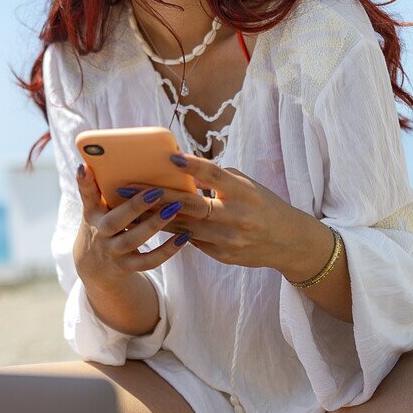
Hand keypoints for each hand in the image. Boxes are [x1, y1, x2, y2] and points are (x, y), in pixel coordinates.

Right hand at [72, 163, 191, 287]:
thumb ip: (103, 188)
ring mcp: (112, 252)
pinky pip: (148, 261)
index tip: (85, 166)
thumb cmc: (103, 225)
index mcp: (92, 213)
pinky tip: (184, 237)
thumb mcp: (97, 208)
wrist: (95, 267)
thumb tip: (108, 160)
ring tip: (174, 208)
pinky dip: (167, 250)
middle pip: (114, 221)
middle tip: (156, 191)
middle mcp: (100, 234)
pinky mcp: (127, 267)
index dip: (84, 182)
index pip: (87, 195)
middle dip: (135, 206)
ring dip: (154, 225)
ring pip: (133, 241)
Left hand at [126, 154, 329, 275]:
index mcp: (244, 193)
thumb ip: (216, 179)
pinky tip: (145, 226)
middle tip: (125, 188)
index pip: (216, 176)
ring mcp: (228, 240)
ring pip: (183, 227)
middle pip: (190, 205)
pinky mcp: (222, 255)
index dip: (194, 167)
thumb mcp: (245, 185)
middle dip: (155, 197)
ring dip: (152, 217)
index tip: (171, 157)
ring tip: (125, 208)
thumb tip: (180, 170)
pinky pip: (190, 241)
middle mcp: (236, 217)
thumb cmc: (262, 204)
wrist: (288, 242)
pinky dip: (168, 232)